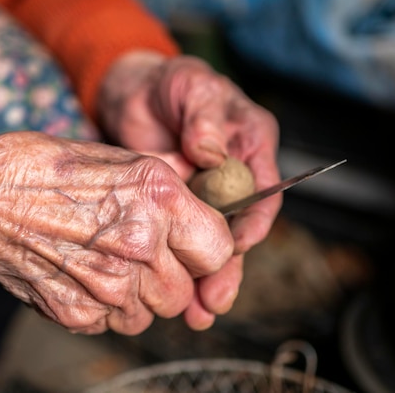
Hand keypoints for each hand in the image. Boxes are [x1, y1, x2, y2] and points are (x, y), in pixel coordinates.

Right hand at [0, 125, 233, 334]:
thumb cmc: (39, 168)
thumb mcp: (112, 156)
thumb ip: (163, 183)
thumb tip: (198, 197)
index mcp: (157, 198)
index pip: (220, 250)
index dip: (207, 249)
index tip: (192, 246)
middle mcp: (139, 245)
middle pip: (186, 290)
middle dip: (172, 276)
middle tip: (142, 253)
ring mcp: (109, 286)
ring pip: (154, 313)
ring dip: (140, 295)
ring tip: (108, 263)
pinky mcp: (80, 315)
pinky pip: (116, 325)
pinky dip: (108, 308)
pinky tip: (84, 277)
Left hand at [98, 52, 281, 327]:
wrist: (131, 93)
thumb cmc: (171, 83)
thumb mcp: (191, 87)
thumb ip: (204, 118)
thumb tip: (212, 152)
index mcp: (250, 146)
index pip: (263, 191)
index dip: (253, 222)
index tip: (237, 246)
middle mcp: (232, 178)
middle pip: (238, 228)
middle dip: (228, 266)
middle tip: (214, 298)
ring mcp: (203, 196)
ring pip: (210, 242)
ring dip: (207, 278)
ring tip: (198, 311)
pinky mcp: (174, 209)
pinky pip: (181, 241)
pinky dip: (179, 266)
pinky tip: (178, 297)